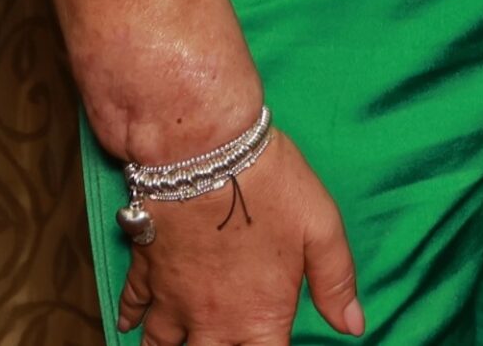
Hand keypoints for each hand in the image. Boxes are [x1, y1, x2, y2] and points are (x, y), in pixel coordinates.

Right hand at [116, 132, 360, 344]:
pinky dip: (129, 321)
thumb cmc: (271, 188)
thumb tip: (353, 327)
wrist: (203, 155)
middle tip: (223, 342)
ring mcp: (172, 301)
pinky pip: (131, 309)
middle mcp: (211, 320)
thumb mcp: (321, 229)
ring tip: (184, 343)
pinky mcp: (144, 273)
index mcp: (258, 317)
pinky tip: (128, 327)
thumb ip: (336, 283)